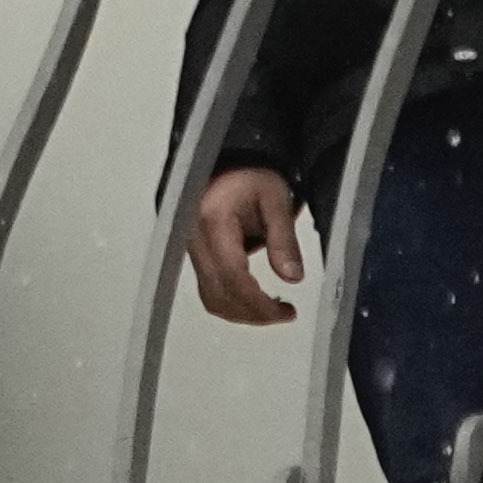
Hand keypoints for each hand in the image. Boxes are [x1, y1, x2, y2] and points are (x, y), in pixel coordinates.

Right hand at [186, 167, 306, 325]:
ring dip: (242, 312)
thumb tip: (292, 276)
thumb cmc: (248, 178)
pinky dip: (231, 303)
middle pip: (219, 294)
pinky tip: (253, 302)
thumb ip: (284, 239)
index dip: (258, 302)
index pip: (232, 275)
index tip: (283, 311)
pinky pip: (208, 291)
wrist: (227, 168)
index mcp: (213, 221)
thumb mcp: (276, 200)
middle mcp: (195, 238)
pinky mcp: (194, 257)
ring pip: (211, 298)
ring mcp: (191, 250)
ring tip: (273, 310)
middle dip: (254, 312)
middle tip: (285, 313)